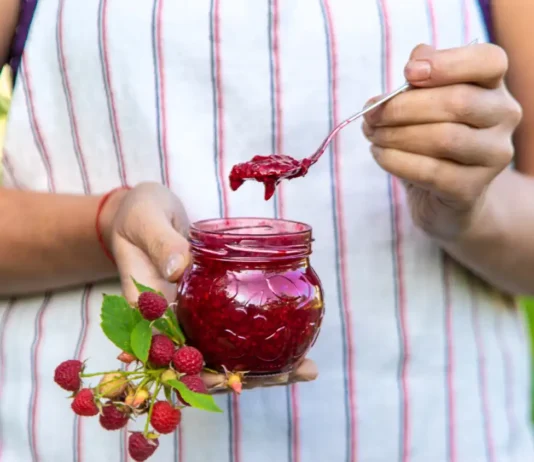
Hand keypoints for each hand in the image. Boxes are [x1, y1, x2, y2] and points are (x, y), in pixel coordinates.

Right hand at [102, 182, 318, 388]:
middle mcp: (168, 321)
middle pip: (202, 364)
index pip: (169, 355)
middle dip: (244, 377)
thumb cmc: (137, 214)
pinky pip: (230, 327)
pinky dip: (258, 339)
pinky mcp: (205, 306)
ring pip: (221, 352)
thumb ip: (160, 243)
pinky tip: (293, 343)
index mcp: (144, 310)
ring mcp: (188, 316)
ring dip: (259, 365)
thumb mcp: (144, 221)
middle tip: (290, 373)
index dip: (198, 376)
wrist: (141, 210)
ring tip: (305, 368)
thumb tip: (179, 269)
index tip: (233, 382)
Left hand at [362, 43, 521, 239]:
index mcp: (492, 87)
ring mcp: (493, 156)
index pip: (488, 61)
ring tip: (372, 135)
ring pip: (444, 138)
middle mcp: (503, 118)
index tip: (407, 72)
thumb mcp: (422, 105)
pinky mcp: (471, 189)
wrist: (442, 196)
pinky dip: (396, 161)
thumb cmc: (429, 140)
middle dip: (403, 107)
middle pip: (458, 102)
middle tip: (371, 114)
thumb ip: (418, 81)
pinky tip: (379, 154)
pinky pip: (430, 172)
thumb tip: (412, 63)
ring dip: (396, 135)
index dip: (447, 63)